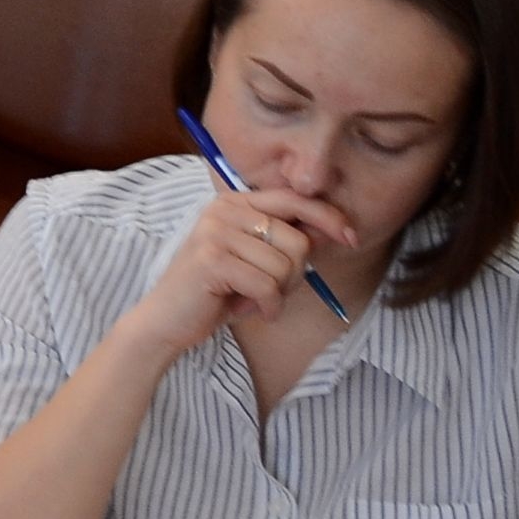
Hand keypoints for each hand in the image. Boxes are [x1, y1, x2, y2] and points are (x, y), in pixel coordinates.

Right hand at [122, 180, 360, 355]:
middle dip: (294, 275)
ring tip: (251, 298)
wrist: (167, 320)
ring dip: (278, 294)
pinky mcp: (212, 260)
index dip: (328, 218)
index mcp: (234, 202)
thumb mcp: (254, 260)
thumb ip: (286, 241)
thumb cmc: (215, 291)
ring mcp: (215, 232)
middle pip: (298, 240)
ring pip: (286, 266)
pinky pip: (268, 286)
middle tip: (267, 290)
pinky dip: (267, 306)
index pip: (294, 199)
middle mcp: (223, 210)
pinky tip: (246, 309)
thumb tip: (331, 230)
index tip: (351, 238)